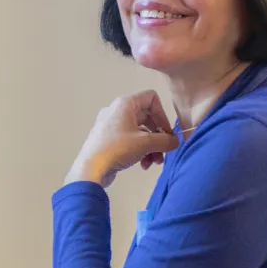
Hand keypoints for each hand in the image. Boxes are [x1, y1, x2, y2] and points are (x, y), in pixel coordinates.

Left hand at [65, 91, 179, 187]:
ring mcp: (112, 126)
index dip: (162, 114)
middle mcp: (118, 111)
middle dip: (158, 136)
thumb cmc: (118, 148)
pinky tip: (143, 165)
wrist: (90, 169)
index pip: (151, 98)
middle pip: (147, 118)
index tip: (166, 132)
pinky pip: (130, 141)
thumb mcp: (146, 143)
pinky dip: (140, 151)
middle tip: (165, 151)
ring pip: (140, 132)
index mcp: (125, 104)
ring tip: (154, 162)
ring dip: (151, 147)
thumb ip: (165, 140)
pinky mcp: (109, 140)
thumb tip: (176, 142)